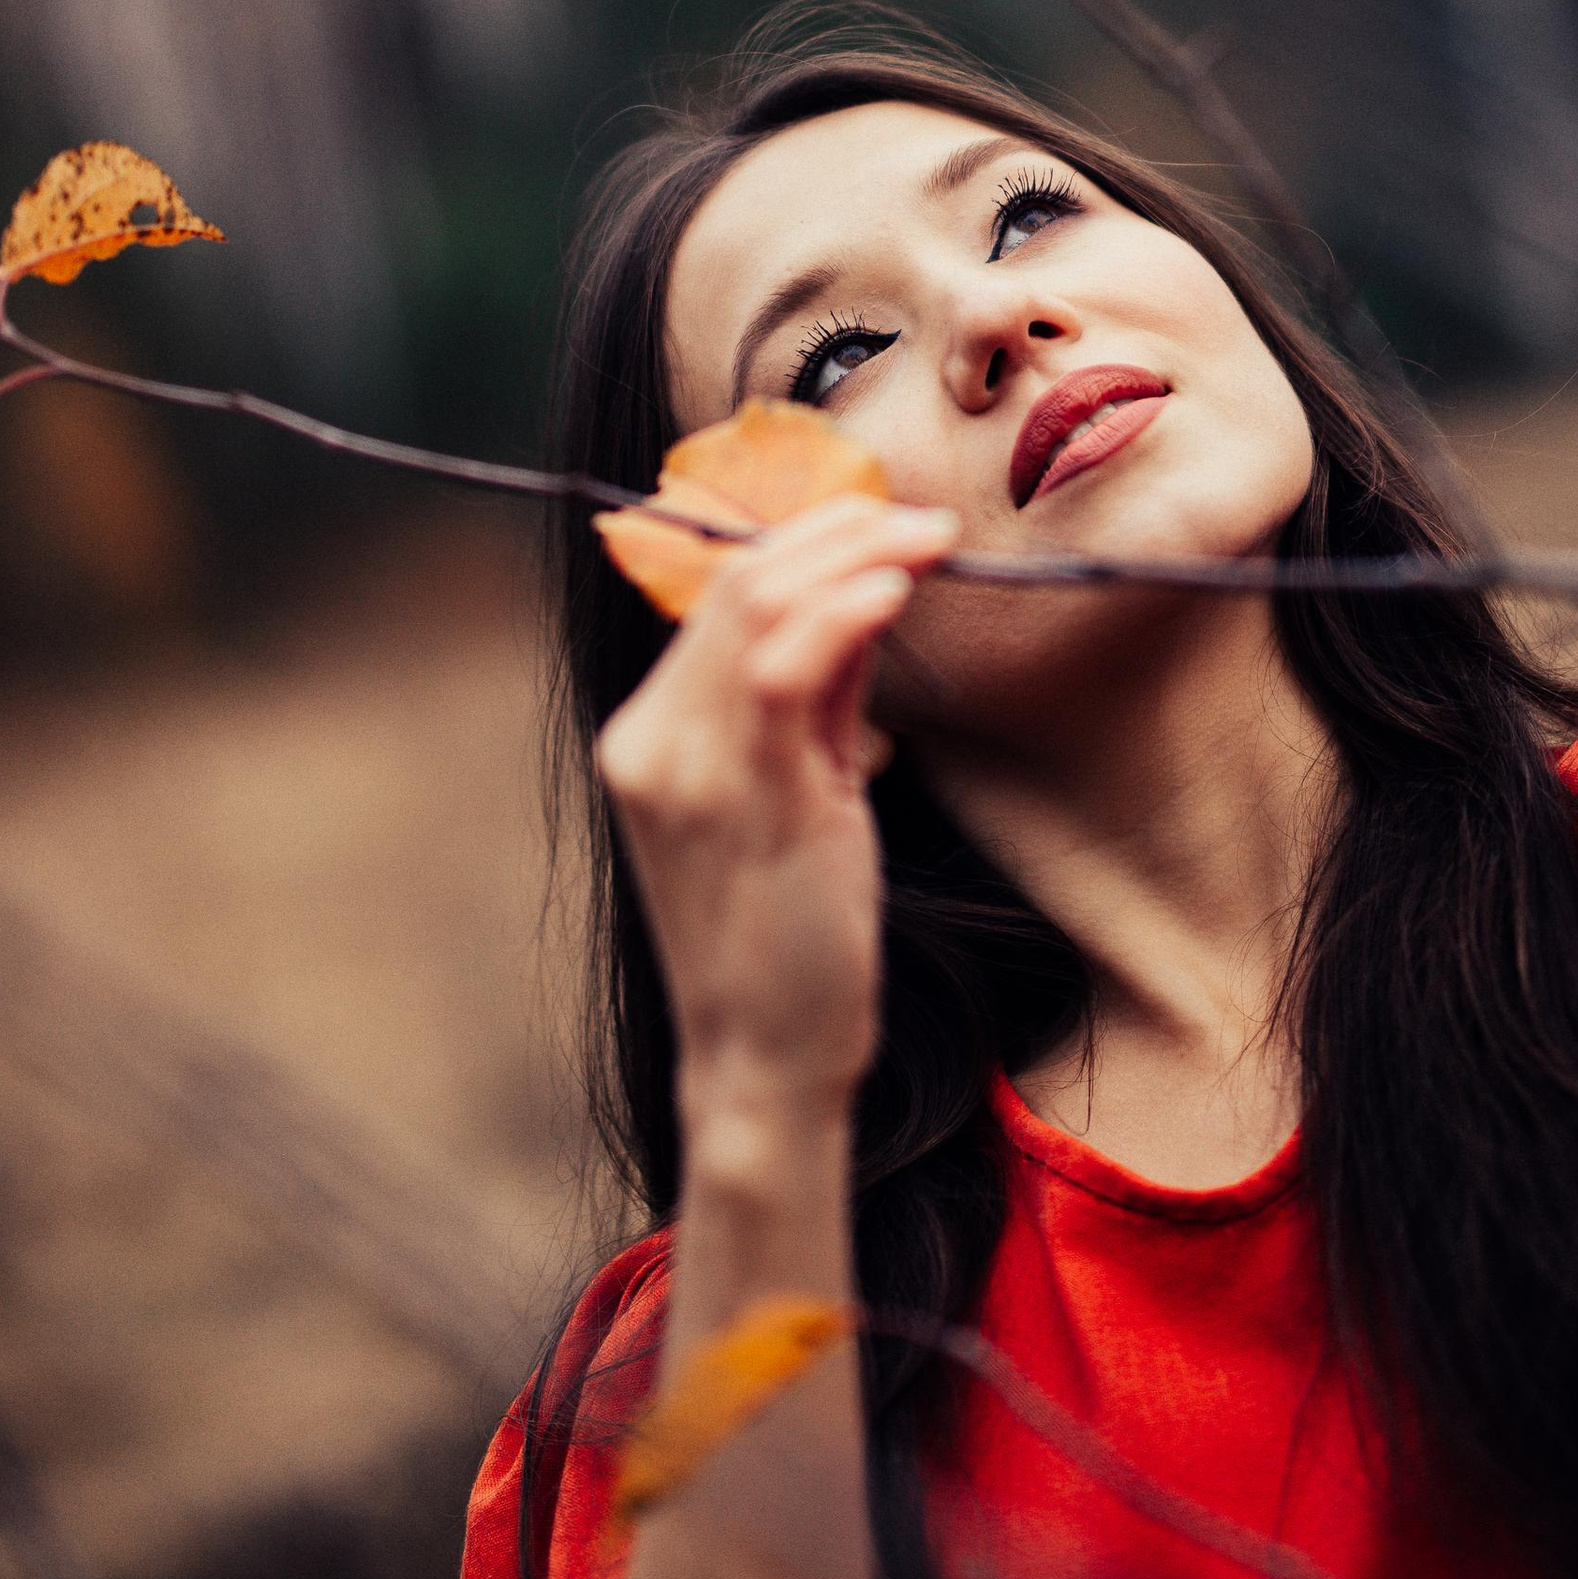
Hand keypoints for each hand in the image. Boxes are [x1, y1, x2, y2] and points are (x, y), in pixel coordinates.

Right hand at [595, 496, 959, 1122]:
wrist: (765, 1057)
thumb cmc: (790, 935)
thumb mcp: (796, 790)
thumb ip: (817, 697)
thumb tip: (867, 595)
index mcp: (647, 737)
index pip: (717, 594)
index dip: (807, 539)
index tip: (886, 522)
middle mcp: (649, 743)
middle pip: (734, 583)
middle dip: (839, 531)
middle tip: (927, 522)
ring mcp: (688, 772)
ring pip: (754, 606)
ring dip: (854, 555)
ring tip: (929, 543)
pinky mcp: (746, 802)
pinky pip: (782, 671)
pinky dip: (843, 611)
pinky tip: (896, 592)